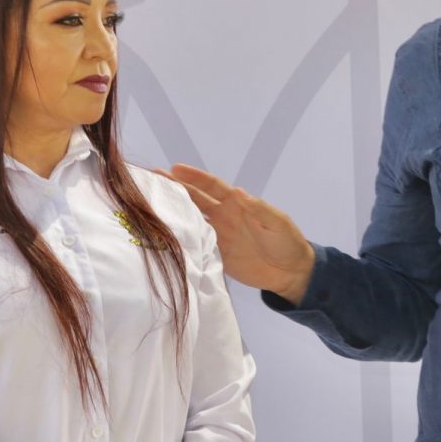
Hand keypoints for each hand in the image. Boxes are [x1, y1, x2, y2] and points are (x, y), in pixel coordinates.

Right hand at [165, 164, 315, 304]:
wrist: (290, 273)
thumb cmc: (287, 242)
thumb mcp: (277, 222)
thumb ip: (259, 209)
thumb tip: (238, 193)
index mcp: (237, 204)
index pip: (211, 186)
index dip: (194, 177)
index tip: (174, 168)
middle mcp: (223, 216)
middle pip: (195, 199)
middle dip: (175, 189)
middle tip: (152, 181)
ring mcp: (218, 235)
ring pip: (191, 219)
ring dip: (173, 212)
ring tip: (150, 205)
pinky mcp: (216, 255)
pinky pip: (194, 244)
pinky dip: (180, 239)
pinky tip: (163, 236)